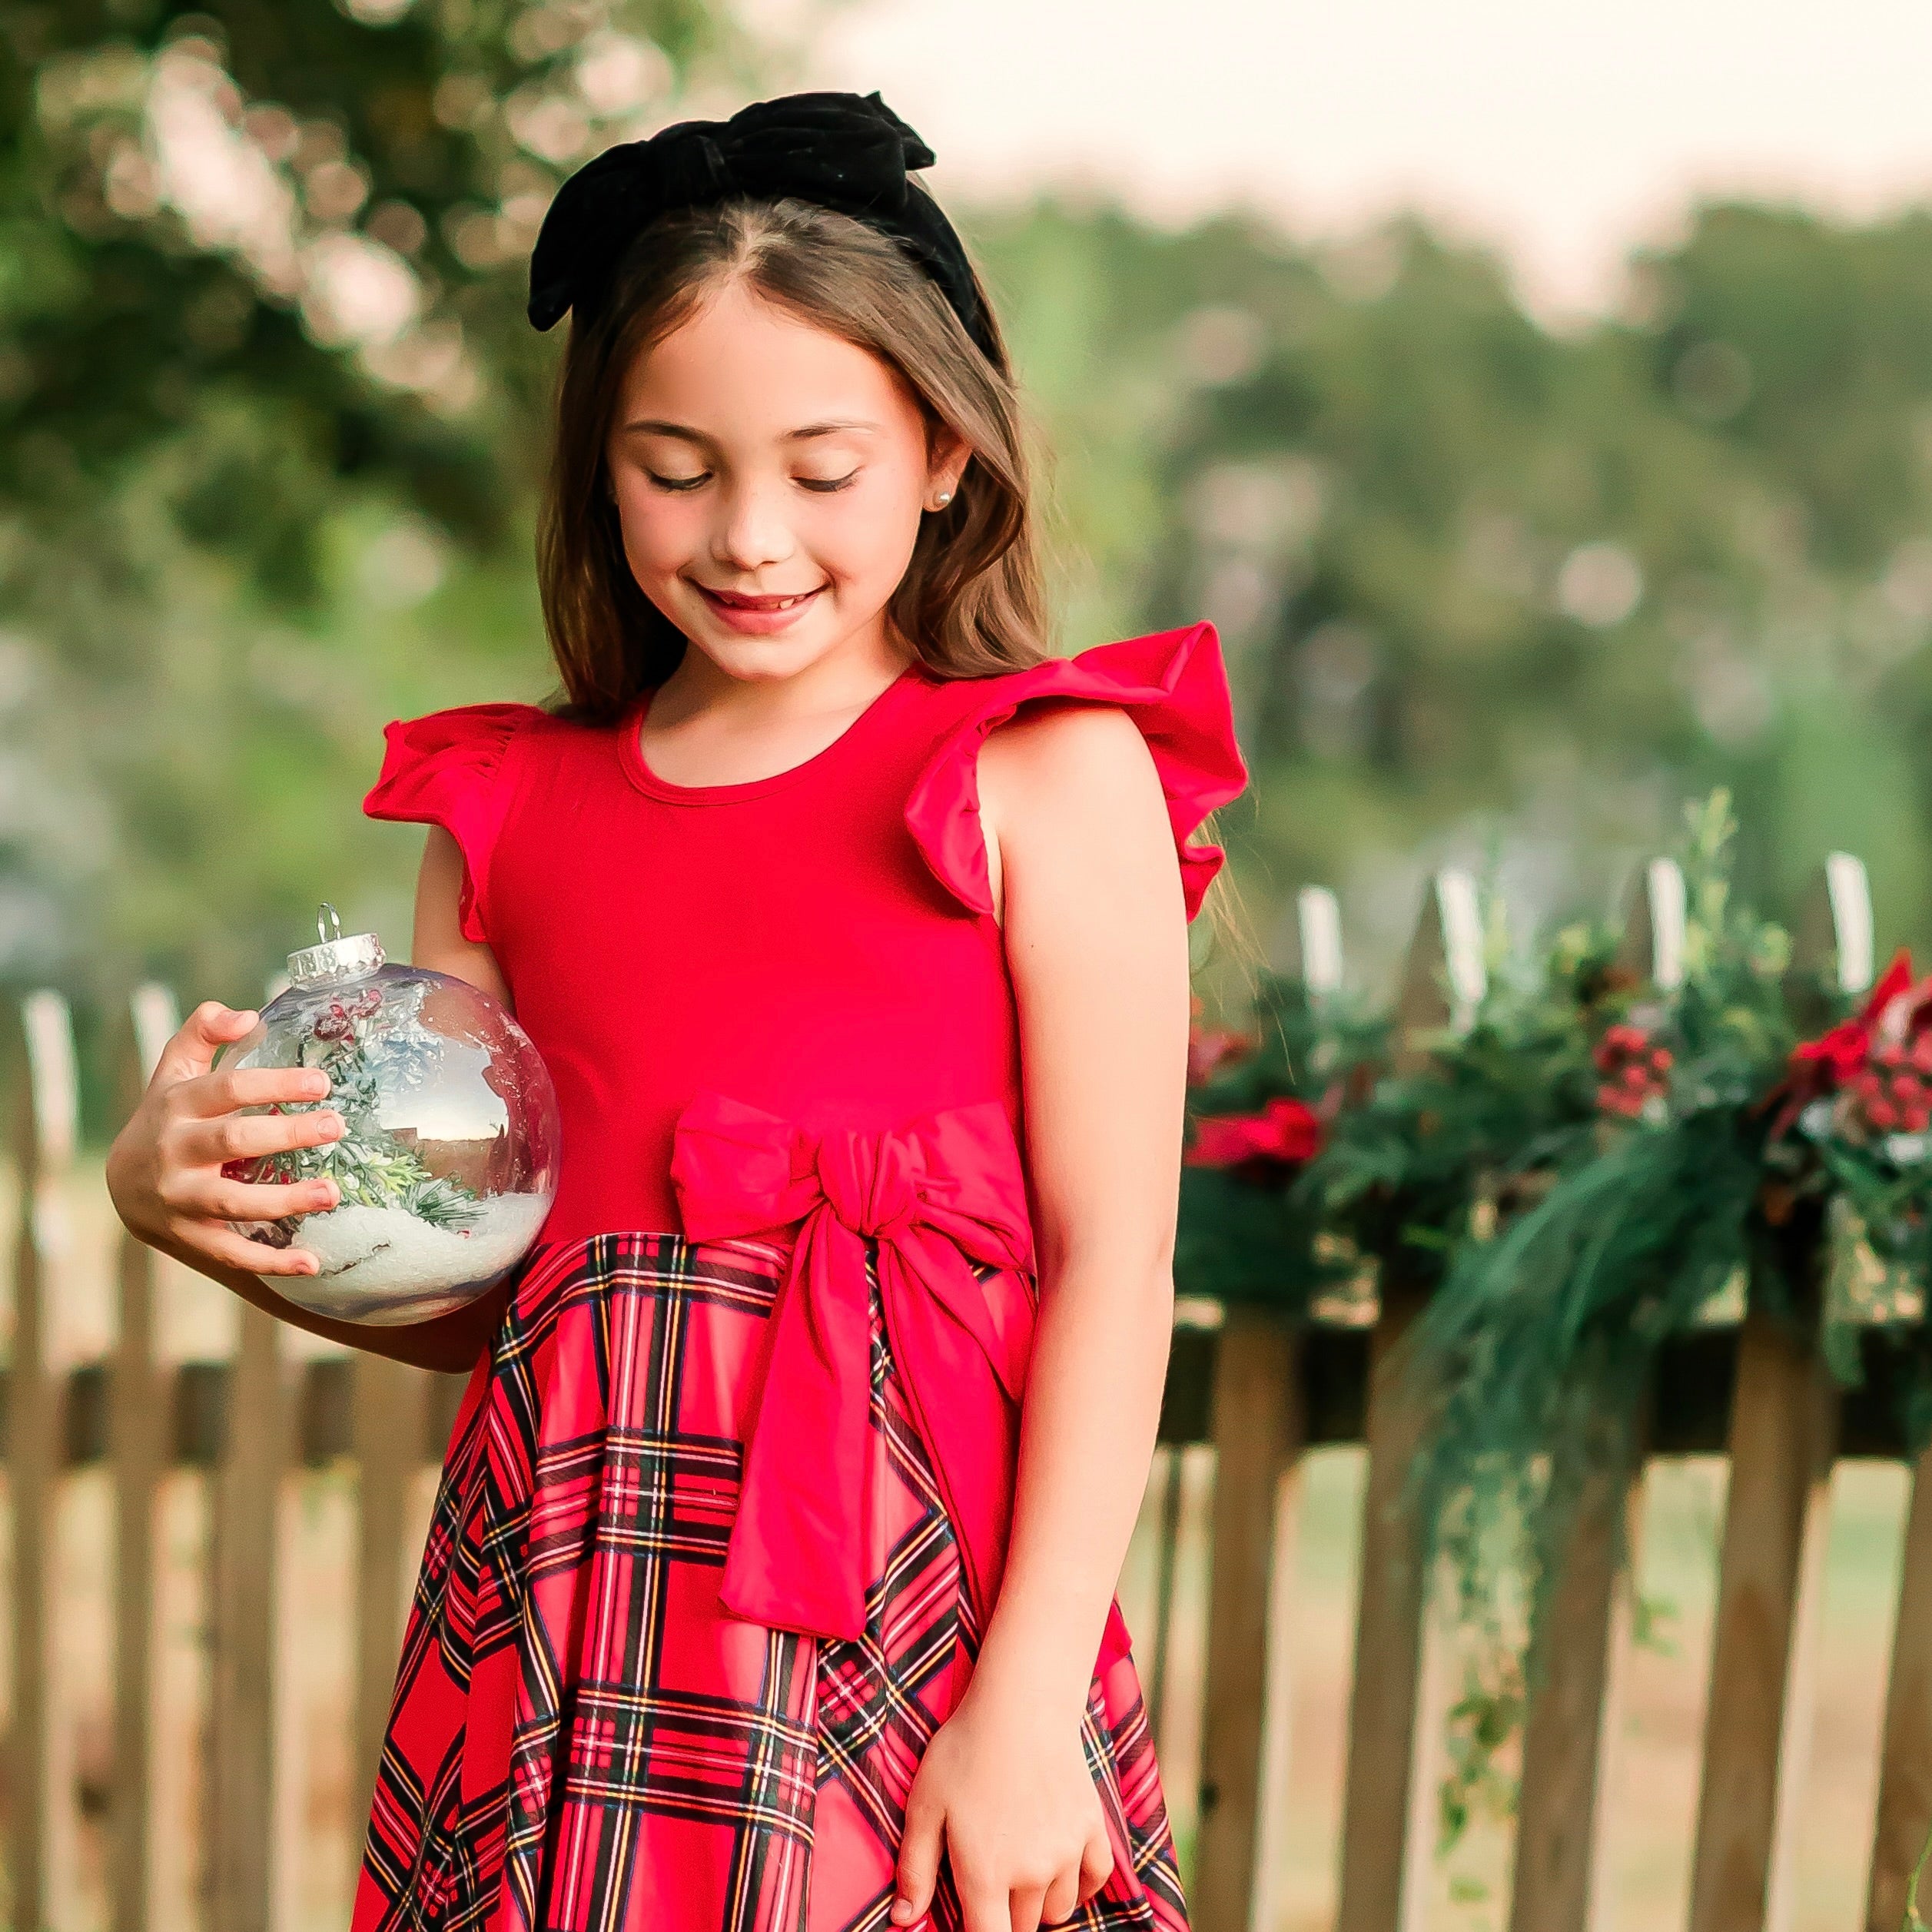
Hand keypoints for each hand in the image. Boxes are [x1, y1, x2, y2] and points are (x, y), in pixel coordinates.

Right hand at [106, 1000, 344, 1280]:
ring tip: (333, 1193)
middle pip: (234, 1140)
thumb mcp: (174, 1071)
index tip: (323, 1083)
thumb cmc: (167, 1117)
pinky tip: (312, 1262)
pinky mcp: (187, 1236)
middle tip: (338, 1126)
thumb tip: (247, 1015)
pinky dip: (270, 1260)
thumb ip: (203, 1033)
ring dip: (285, 1200)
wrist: (122, 1184)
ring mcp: (179, 1197)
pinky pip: (229, 1251)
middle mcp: (175, 1151)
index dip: (275, 1084)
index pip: (228, 1088)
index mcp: (178, 1105)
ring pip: (232, 1200)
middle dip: (288, 1134)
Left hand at [892, 1679, 1113, 1931]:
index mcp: (986, 1874)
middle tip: (989, 1879)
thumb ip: (915, 1869)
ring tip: (1020, 1871)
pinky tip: (1062, 1873)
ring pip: (1058, 1908)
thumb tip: (904, 1919)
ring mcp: (1068, 1852)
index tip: (974, 1917)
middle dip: (1004, 1914)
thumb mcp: (924, 1806)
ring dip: (1039, 1903)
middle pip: (1023, 1926)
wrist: (1019, 1705)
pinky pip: (1096, 1879)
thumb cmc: (963, 1751)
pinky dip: (1081, 1886)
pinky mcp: (1092, 1828)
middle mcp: (1032, 1873)